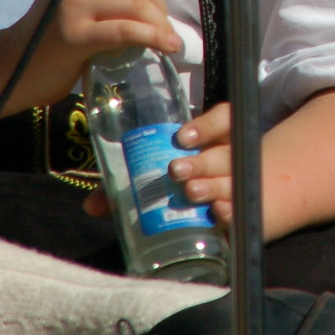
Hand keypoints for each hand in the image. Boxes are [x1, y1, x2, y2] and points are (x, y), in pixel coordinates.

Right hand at [3, 0, 181, 107]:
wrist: (16, 66)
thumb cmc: (57, 33)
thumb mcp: (89, 0)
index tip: (156, 2)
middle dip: (161, 6)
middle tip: (162, 29)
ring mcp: (73, 4)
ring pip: (137, 4)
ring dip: (160, 25)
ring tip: (166, 42)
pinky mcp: (76, 35)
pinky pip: (127, 30)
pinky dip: (154, 38)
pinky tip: (168, 48)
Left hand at [81, 102, 233, 220]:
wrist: (223, 208)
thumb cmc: (183, 184)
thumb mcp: (157, 176)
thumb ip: (126, 186)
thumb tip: (91, 206)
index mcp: (213, 140)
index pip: (222, 120)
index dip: (206, 126)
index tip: (181, 138)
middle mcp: (230, 158)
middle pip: (225, 153)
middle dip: (201, 161)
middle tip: (176, 170)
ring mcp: (240, 185)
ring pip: (234, 179)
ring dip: (213, 185)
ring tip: (191, 192)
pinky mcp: (242, 212)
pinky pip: (243, 209)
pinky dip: (231, 211)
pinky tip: (219, 214)